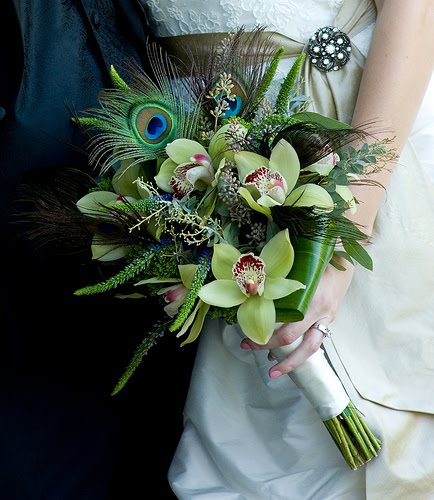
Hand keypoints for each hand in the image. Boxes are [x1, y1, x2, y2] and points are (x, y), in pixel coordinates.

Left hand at [240, 258, 354, 377]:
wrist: (344, 260)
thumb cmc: (317, 262)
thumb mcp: (298, 270)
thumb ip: (280, 282)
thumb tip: (253, 291)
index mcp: (315, 303)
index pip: (289, 332)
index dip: (268, 340)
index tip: (248, 340)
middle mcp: (323, 315)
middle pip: (303, 347)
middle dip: (283, 360)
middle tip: (261, 363)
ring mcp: (328, 319)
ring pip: (312, 348)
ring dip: (293, 362)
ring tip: (274, 369)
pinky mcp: (329, 319)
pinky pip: (315, 339)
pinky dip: (300, 349)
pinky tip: (286, 352)